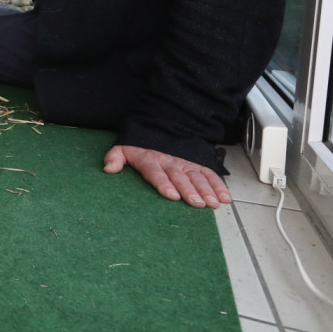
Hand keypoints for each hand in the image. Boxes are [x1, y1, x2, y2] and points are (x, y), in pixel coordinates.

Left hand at [102, 144, 231, 207]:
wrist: (158, 128)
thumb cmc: (139, 147)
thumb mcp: (123, 149)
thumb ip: (115, 158)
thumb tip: (108, 168)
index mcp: (150, 160)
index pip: (156, 173)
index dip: (164, 183)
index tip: (171, 195)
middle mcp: (169, 162)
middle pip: (180, 177)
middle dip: (189, 190)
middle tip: (197, 203)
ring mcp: (185, 162)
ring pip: (197, 176)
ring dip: (206, 189)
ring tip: (212, 203)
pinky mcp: (196, 164)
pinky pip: (209, 173)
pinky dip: (218, 185)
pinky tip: (225, 197)